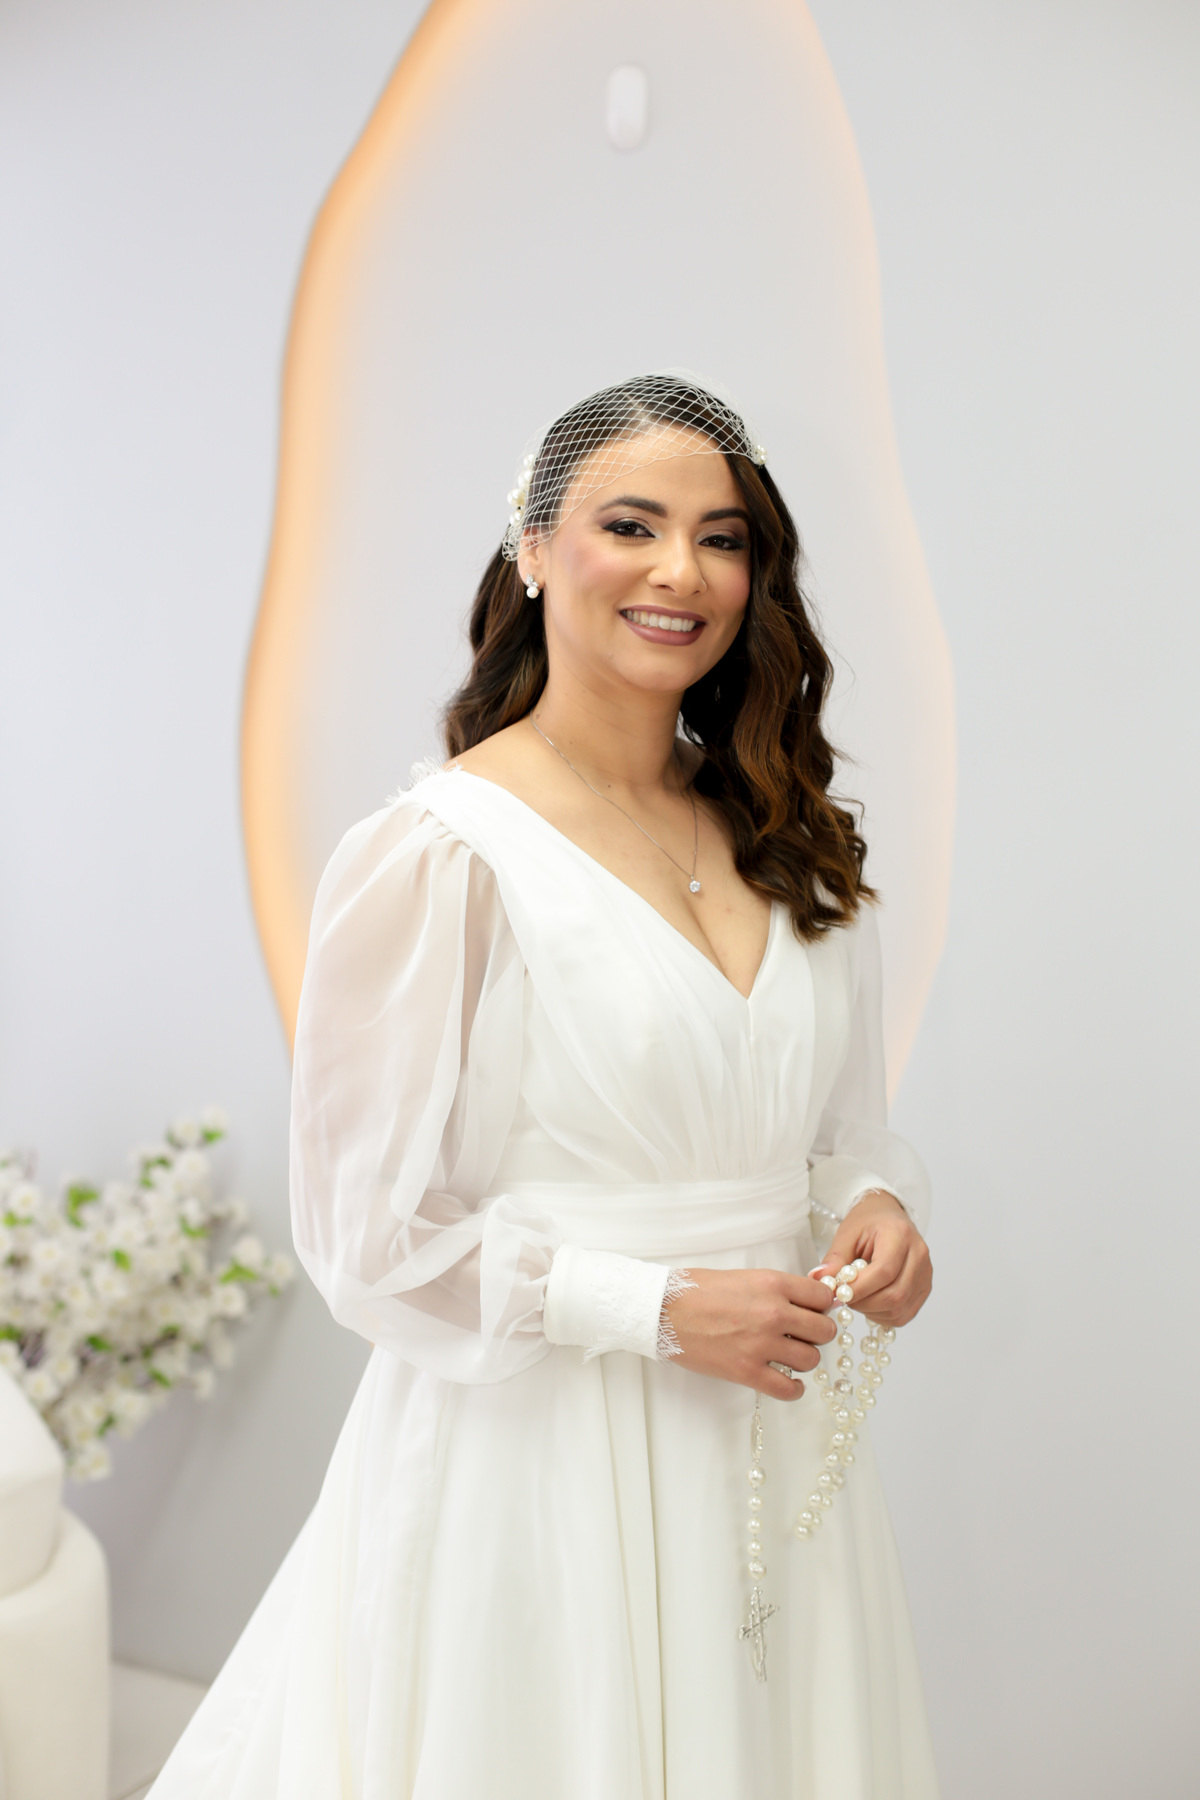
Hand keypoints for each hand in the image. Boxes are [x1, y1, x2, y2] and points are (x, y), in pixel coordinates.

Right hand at [662, 1267, 836, 1400]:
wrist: (663, 1310)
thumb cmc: (698, 1290)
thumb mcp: (745, 1276)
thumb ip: (777, 1289)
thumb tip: (807, 1300)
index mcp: (773, 1283)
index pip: (824, 1298)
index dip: (821, 1307)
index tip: (812, 1312)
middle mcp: (773, 1312)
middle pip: (824, 1331)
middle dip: (816, 1333)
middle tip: (801, 1335)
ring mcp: (761, 1344)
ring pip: (811, 1359)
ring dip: (803, 1359)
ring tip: (787, 1355)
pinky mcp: (747, 1371)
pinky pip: (789, 1389)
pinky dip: (793, 1389)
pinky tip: (786, 1381)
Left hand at [810, 1190, 931, 1327]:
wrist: (888, 1217)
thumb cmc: (867, 1223)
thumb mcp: (846, 1234)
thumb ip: (834, 1259)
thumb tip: (819, 1281)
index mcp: (900, 1234)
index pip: (884, 1271)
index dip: (859, 1288)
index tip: (837, 1294)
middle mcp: (919, 1254)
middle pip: (895, 1295)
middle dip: (864, 1304)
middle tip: (843, 1297)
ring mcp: (926, 1273)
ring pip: (900, 1309)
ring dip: (872, 1311)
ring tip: (856, 1297)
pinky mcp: (925, 1288)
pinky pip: (904, 1314)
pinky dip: (883, 1315)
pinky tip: (870, 1302)